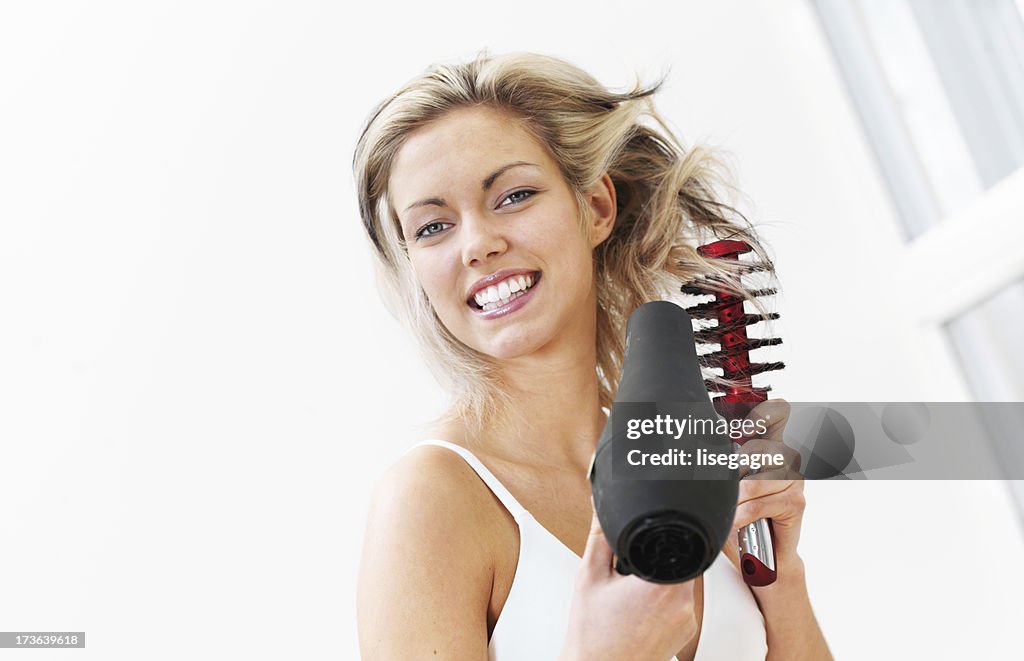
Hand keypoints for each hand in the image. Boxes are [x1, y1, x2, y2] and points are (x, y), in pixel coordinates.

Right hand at [560, 508, 697, 660]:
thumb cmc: (593, 636)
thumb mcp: (590, 576)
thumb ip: (601, 535)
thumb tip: (603, 508)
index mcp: (663, 585)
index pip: (680, 542)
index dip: (662, 536)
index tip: (643, 544)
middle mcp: (683, 605)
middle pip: (680, 561)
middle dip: (656, 559)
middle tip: (629, 574)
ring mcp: (687, 622)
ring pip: (681, 582)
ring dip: (660, 580)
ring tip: (631, 595)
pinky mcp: (685, 634)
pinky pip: (680, 604)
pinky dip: (662, 601)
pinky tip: (639, 611)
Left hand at [733, 398, 806, 576]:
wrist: (767, 557)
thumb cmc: (746, 518)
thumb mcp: (732, 484)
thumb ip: (726, 463)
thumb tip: (705, 444)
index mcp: (773, 445)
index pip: (780, 413)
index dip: (763, 413)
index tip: (744, 424)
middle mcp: (789, 459)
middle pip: (758, 449)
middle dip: (734, 469)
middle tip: (724, 486)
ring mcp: (794, 481)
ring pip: (752, 483)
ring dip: (733, 500)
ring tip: (727, 509)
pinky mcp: (795, 503)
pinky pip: (757, 505)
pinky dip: (739, 517)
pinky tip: (734, 523)